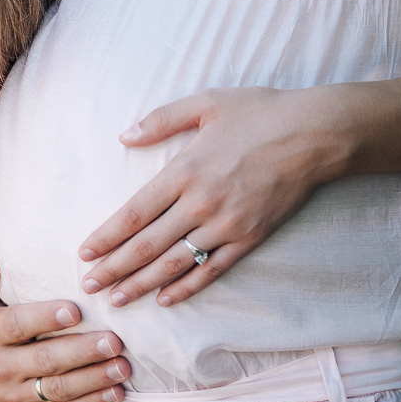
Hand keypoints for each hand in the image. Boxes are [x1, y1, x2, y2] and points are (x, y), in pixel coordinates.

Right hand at [0, 248, 128, 401]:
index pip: (17, 324)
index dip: (45, 318)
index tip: (75, 310)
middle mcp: (2, 367)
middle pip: (45, 360)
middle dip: (82, 351)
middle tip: (114, 341)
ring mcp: (17, 397)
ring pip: (59, 390)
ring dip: (94, 379)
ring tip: (123, 366)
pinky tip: (116, 393)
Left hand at [78, 86, 349, 306]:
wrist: (316, 133)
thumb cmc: (259, 113)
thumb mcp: (205, 102)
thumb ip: (160, 120)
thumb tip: (124, 136)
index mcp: (183, 171)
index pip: (133, 214)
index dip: (105, 238)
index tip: (84, 253)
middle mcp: (200, 203)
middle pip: (146, 246)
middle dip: (114, 269)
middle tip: (89, 286)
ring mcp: (226, 225)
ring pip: (174, 263)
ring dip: (142, 284)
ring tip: (117, 299)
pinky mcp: (250, 238)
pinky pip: (212, 270)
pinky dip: (187, 287)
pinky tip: (165, 299)